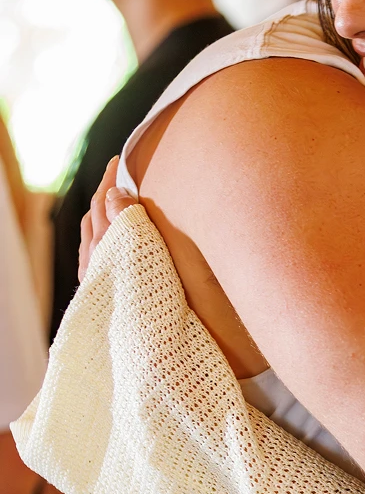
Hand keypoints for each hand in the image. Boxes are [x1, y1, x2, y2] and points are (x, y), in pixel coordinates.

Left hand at [78, 156, 136, 280]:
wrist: (135, 333)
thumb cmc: (143, 288)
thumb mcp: (139, 246)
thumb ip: (126, 217)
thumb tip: (114, 193)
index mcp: (105, 240)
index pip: (102, 200)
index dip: (109, 179)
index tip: (117, 160)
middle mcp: (93, 255)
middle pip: (93, 215)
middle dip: (103, 195)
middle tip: (119, 180)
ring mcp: (92, 272)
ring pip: (91, 235)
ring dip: (101, 216)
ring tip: (114, 208)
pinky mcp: (96, 287)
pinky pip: (93, 252)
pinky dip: (102, 238)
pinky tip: (111, 243)